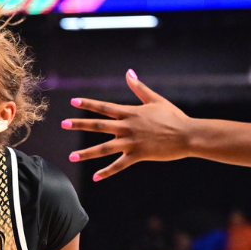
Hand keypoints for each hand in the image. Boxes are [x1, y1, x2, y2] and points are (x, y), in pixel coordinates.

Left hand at [62, 69, 192, 179]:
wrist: (187, 135)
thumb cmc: (174, 117)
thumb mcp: (156, 99)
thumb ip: (139, 88)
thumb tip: (129, 72)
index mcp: (131, 112)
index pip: (104, 107)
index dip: (88, 104)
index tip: (73, 102)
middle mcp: (127, 126)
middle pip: (98, 125)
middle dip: (79, 125)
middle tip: (63, 124)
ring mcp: (131, 142)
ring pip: (104, 148)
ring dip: (86, 152)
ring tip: (71, 156)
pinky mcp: (138, 155)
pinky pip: (119, 165)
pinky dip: (107, 171)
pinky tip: (95, 176)